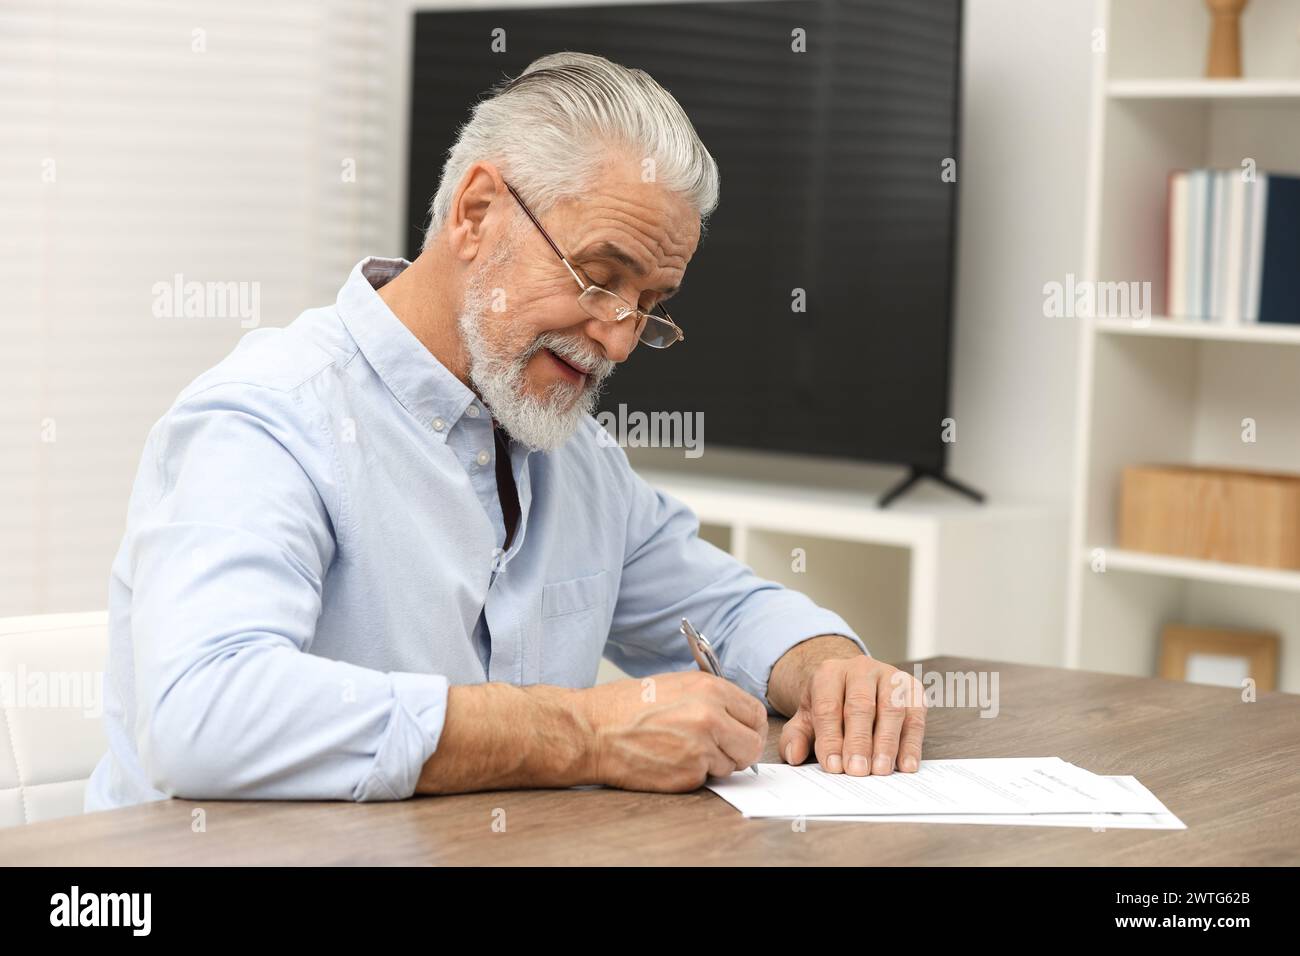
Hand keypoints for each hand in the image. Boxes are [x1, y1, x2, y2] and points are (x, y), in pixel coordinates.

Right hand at [575, 671, 767, 791]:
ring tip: (683, 749)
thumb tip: (736, 715)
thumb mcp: (674, 685)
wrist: (593, 731)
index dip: (749, 726)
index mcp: (710, 690)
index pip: (755, 714)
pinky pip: (706, 779)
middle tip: (721, 749)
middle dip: (740, 750)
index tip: (741, 732)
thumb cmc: (626, 706)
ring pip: (731, 765)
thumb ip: (711, 698)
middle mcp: (711, 718)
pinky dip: (693, 774)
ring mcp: (701, 749)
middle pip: (752, 745)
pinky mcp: (688, 775)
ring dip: (714, 763)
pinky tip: (670, 760)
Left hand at [778, 656, 925, 775]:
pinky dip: (912, 743)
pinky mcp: (913, 689)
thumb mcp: (806, 718)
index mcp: (830, 673)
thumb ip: (796, 737)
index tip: (833, 766)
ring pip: (891, 709)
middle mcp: (861, 669)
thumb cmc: (829, 705)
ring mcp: (890, 676)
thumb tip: (793, 755)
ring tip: (881, 770)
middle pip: (861, 705)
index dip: (830, 737)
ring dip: (887, 743)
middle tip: (857, 770)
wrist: (853, 682)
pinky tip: (906, 765)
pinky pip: (915, 716)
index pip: (828, 706)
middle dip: (859, 741)